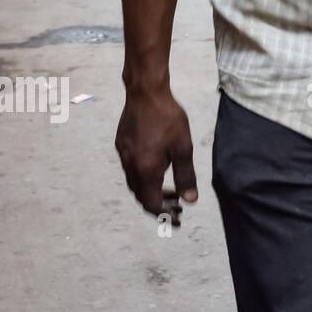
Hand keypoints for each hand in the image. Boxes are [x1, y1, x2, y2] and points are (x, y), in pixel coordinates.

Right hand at [115, 88, 197, 219]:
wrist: (146, 93)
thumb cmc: (168, 118)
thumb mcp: (183, 148)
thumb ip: (185, 176)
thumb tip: (189, 200)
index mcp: (145, 170)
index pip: (151, 203)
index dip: (164, 214)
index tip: (177, 218)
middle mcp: (130, 166)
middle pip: (141, 196)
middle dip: (158, 205)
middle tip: (176, 207)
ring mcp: (123, 155)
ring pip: (135, 183)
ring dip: (151, 191)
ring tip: (170, 191)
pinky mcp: (121, 145)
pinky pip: (131, 169)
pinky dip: (144, 177)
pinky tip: (157, 169)